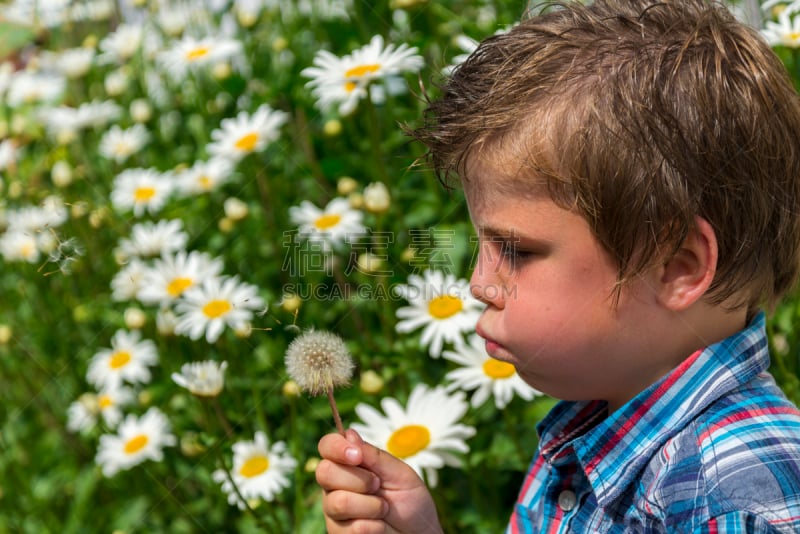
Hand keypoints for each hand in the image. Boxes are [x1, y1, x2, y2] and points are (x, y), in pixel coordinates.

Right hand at [316, 428, 443, 533]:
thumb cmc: (411, 501)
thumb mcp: (400, 473)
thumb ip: (374, 456)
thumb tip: (349, 434)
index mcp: (349, 463)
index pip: (327, 446)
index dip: (336, 447)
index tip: (357, 455)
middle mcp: (335, 485)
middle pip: (325, 472)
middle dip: (358, 479)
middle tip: (377, 485)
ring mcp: (334, 511)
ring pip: (338, 502)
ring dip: (370, 505)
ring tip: (383, 509)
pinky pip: (350, 528)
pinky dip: (374, 526)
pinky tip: (380, 526)